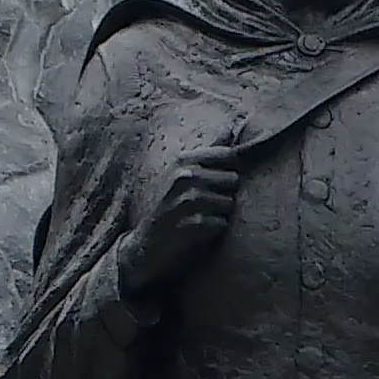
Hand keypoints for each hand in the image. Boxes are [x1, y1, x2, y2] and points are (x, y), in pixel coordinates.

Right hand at [117, 135, 247, 305]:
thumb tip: (232, 131)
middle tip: (209, 205)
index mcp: (183, 161)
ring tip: (204, 219)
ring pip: (229, 202)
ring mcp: (187, 200)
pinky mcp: (191, 224)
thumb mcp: (180, 177)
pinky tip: (201, 233)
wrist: (145, 248)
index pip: (227, 154)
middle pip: (233, 179)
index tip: (221, 182)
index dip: (231, 169)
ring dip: (222, 214)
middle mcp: (184, 177)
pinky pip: (222, 223)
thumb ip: (206, 157)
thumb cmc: (169, 210)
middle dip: (227, 193)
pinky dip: (216, 230)